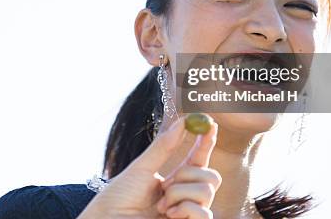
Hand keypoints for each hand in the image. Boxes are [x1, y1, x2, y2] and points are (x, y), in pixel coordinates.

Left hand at [79, 116, 220, 217]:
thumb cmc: (118, 198)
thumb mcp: (142, 168)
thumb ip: (163, 147)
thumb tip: (182, 122)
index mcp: (174, 181)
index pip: (197, 160)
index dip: (206, 143)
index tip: (211, 125)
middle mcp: (185, 197)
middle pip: (211, 177)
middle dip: (190, 173)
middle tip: (168, 181)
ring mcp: (188, 213)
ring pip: (207, 192)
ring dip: (179, 194)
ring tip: (161, 205)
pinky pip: (205, 213)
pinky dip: (185, 209)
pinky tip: (169, 215)